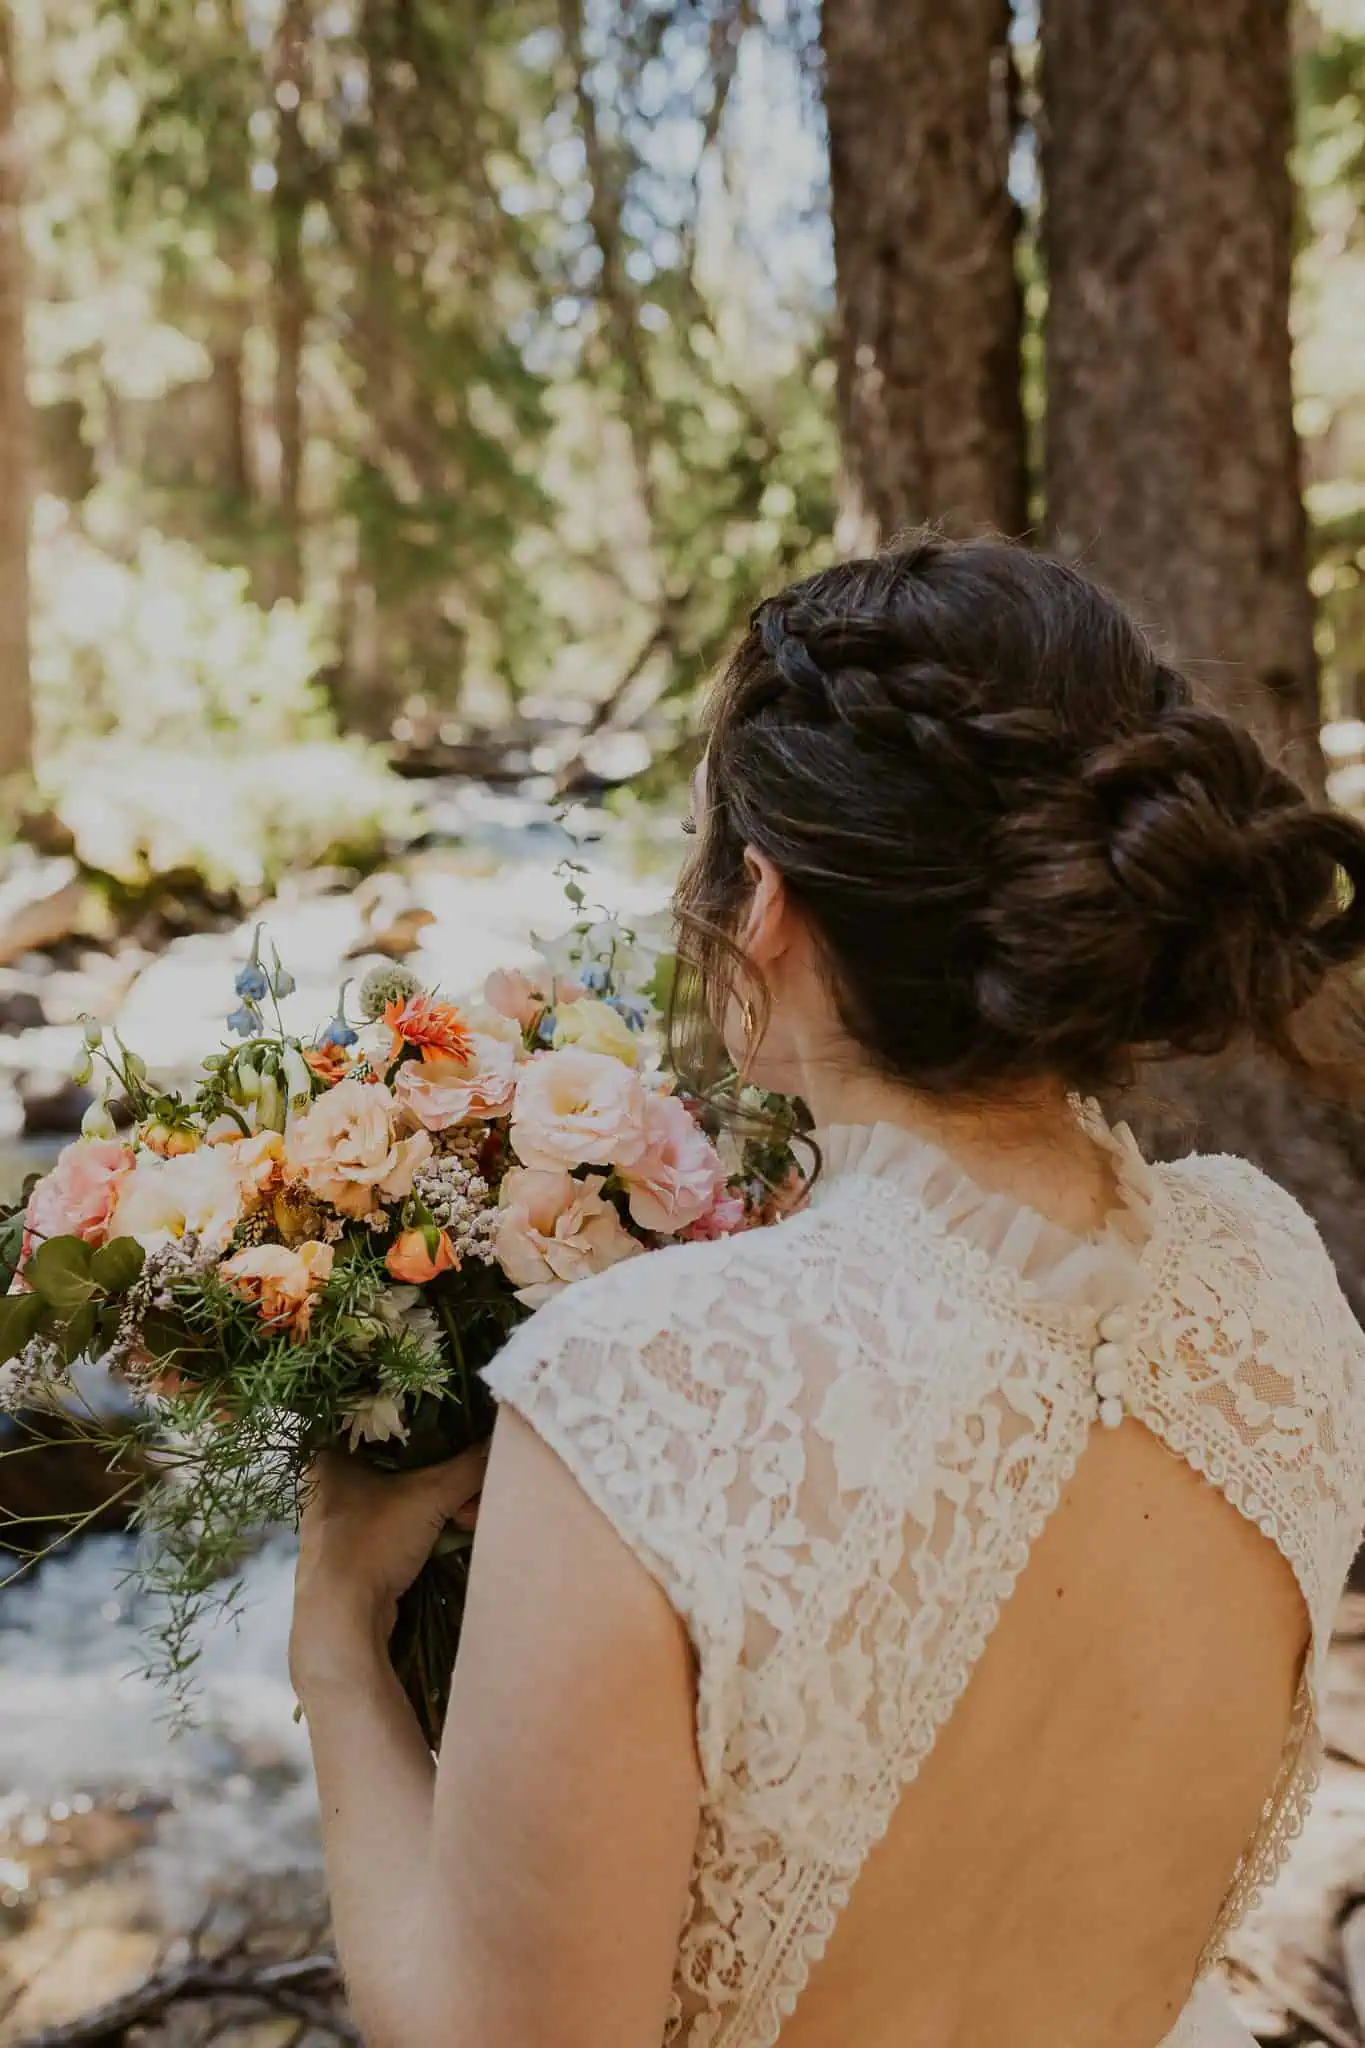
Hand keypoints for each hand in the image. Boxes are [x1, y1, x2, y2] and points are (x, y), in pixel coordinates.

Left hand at [290, 1442, 488, 1695]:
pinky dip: (426, 1525)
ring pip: (400, 1496)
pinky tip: (457, 1531)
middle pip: (398, 1463)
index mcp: (327, 1457)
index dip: (418, 1423)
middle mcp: (327, 1486)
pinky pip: (396, 1523)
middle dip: (443, 1475)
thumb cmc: (371, 1543)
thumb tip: (501, 1440)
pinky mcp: (352, 1552)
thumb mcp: (429, 1496)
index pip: (376, 1420)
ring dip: (440, 1503)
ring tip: (469, 1517)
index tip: (453, 1429)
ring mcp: (339, 1522)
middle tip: (471, 1489)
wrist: (341, 1620)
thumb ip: (468, 1465)